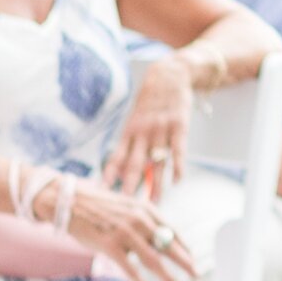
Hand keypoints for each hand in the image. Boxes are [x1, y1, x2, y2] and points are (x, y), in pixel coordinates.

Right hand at [64, 177, 196, 280]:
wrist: (69, 201)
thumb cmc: (98, 207)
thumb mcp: (127, 207)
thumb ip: (144, 222)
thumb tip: (160, 241)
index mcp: (147, 209)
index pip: (173, 231)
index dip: (185, 248)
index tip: (192, 260)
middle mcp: (140, 220)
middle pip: (169, 246)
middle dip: (184, 263)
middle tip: (195, 276)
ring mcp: (125, 232)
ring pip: (154, 260)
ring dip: (167, 277)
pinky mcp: (110, 245)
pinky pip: (131, 269)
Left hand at [103, 53, 192, 196]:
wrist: (169, 75)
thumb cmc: (150, 100)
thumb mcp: (135, 118)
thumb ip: (131, 142)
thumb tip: (122, 168)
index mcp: (129, 130)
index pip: (116, 157)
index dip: (109, 174)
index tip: (102, 191)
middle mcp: (143, 132)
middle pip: (135, 164)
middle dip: (130, 186)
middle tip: (125, 205)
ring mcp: (162, 129)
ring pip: (157, 162)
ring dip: (156, 184)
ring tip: (154, 203)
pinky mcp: (179, 126)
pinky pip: (179, 150)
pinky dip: (178, 167)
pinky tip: (177, 181)